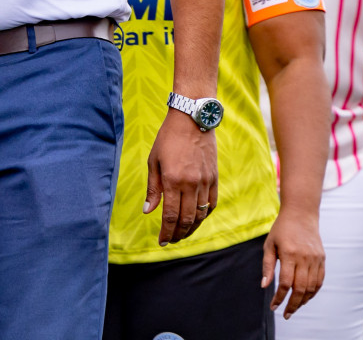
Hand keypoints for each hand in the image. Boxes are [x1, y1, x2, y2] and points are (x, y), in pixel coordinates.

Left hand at [144, 110, 216, 245]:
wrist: (192, 120)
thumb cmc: (168, 139)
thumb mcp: (154, 161)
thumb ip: (153, 188)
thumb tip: (148, 211)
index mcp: (172, 180)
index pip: (171, 216)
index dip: (166, 232)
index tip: (162, 241)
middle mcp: (190, 184)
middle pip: (186, 220)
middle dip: (178, 234)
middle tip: (171, 241)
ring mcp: (204, 182)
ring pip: (200, 215)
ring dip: (191, 228)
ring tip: (182, 234)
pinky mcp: (214, 178)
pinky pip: (211, 203)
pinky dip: (204, 215)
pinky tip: (197, 219)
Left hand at [262, 209, 323, 318]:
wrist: (301, 214)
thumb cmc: (281, 229)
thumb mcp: (269, 245)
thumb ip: (267, 266)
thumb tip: (264, 286)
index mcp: (289, 254)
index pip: (286, 283)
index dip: (279, 297)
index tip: (273, 307)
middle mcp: (304, 258)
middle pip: (301, 289)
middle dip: (293, 305)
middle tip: (286, 314)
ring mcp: (316, 259)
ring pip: (312, 287)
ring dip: (303, 301)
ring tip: (294, 308)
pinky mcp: (322, 259)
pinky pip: (320, 281)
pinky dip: (313, 292)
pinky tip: (305, 298)